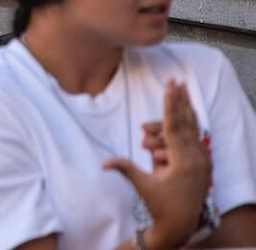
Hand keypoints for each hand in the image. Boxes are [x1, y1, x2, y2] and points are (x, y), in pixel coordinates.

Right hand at [104, 79, 210, 249]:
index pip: (175, 126)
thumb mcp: (142, 185)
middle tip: (177, 79)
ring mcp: (202, 161)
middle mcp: (197, 159)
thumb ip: (125, 168)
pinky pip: (195, 139)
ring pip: (192, 129)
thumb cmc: (160, 205)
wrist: (181, 224)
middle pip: (188, 122)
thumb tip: (102, 163)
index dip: (171, 104)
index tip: (170, 86)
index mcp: (183, 162)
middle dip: (181, 100)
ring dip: (178, 116)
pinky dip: (186, 127)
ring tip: (166, 108)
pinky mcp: (202, 164)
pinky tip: (180, 117)